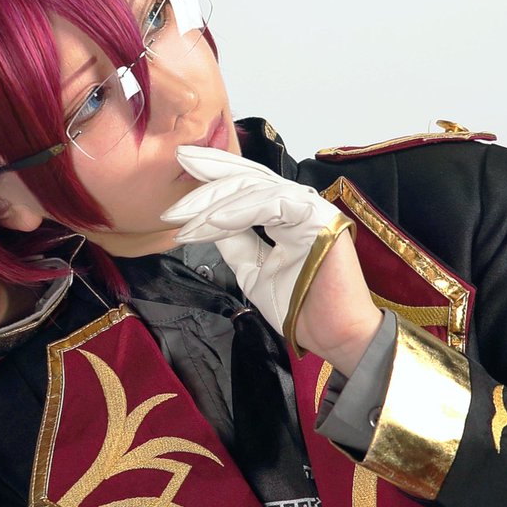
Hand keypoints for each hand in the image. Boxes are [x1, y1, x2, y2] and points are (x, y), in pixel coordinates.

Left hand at [162, 147, 379, 369]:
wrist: (332, 336)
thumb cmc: (298, 307)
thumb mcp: (251, 270)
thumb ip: (233, 243)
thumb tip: (204, 221)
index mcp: (285, 212)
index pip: (246, 185)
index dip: (213, 175)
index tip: (181, 171)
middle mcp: (298, 203)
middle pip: (247, 178)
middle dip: (207, 177)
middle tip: (173, 185)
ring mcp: (310, 207)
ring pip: (253, 189)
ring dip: (212, 204)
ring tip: (183, 221)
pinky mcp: (317, 217)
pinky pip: (270, 205)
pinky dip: (236, 213)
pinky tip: (210, 223)